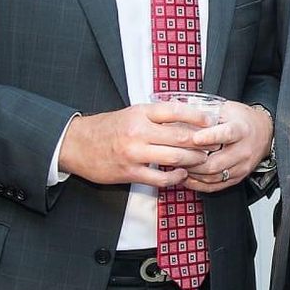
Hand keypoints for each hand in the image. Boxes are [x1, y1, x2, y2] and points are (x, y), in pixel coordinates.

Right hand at [58, 104, 212, 186]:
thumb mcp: (133, 112)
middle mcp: (139, 131)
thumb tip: (188, 114)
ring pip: (174, 157)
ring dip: (192, 160)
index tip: (211, 120)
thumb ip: (157, 114)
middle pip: (180, 136)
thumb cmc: (109, 127)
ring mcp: (134, 153)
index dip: (197, 116)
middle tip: (212, 145)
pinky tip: (182, 175)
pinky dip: (175, 178)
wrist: (77, 144)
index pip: (176, 111)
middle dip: (201, 142)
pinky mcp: (129, 172)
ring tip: (201, 160)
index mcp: (141, 112)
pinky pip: (159, 178)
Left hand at [182, 101, 272, 192]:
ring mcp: (241, 166)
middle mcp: (243, 150)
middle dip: (193, 162)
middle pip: (216, 163)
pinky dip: (199, 184)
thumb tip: (182, 114)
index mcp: (241, 130)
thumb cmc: (243, 120)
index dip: (210, 137)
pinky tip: (188, 177)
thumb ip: (208, 113)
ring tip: (179, 166)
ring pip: (213, 177)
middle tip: (177, 157)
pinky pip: (215, 186)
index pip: (227, 134)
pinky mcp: (238, 177)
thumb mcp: (228, 109)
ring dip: (193, 174)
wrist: (264, 133)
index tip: (195, 138)